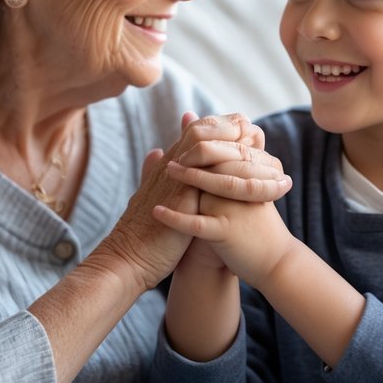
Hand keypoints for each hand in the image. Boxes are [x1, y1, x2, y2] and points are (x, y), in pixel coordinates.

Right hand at [92, 112, 276, 293]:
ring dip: (231, 144)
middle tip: (249, 123)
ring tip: (255, 142)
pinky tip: (253, 178)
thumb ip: (154, 172)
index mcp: (166, 167)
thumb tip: (155, 152)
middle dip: (225, 126)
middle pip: (199, 133)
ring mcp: (175, 183)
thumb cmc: (141, 232)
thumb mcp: (152, 196)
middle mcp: (170, 169)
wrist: (127, 260)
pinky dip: (233, 177)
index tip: (238, 124)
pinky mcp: (182, 203)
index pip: (192, 134)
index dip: (215, 126)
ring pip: (205, 151)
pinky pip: (209, 181)